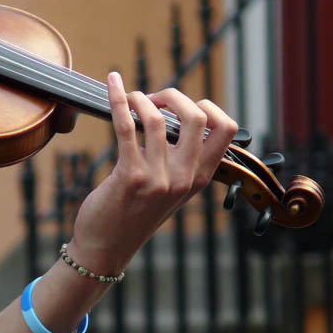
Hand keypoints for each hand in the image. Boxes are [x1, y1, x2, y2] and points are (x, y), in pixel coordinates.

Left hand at [67, 72, 237, 274]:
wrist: (106, 248)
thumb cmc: (133, 215)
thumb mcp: (168, 191)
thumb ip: (178, 161)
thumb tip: (172, 118)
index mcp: (199, 179)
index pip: (226, 130)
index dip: (207, 107)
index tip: (181, 108)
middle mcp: (184, 178)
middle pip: (197, 116)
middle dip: (174, 95)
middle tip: (152, 99)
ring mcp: (158, 178)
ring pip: (158, 118)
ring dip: (141, 99)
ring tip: (129, 99)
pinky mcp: (130, 176)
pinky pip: (126, 126)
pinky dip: (117, 99)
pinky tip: (112, 84)